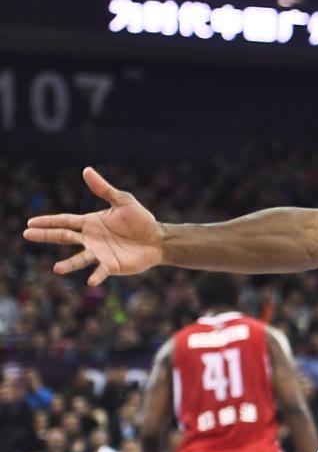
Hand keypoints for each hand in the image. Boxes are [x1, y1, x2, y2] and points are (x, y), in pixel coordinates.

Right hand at [23, 167, 162, 285]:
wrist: (157, 239)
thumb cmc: (140, 220)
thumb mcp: (123, 201)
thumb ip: (104, 189)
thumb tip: (86, 170)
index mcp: (90, 223)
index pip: (65, 220)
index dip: (48, 221)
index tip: (30, 222)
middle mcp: (90, 239)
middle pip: (64, 237)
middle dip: (46, 236)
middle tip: (27, 234)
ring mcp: (99, 253)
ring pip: (79, 258)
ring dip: (69, 264)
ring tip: (56, 268)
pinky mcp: (112, 265)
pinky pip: (102, 271)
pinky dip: (96, 276)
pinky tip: (91, 281)